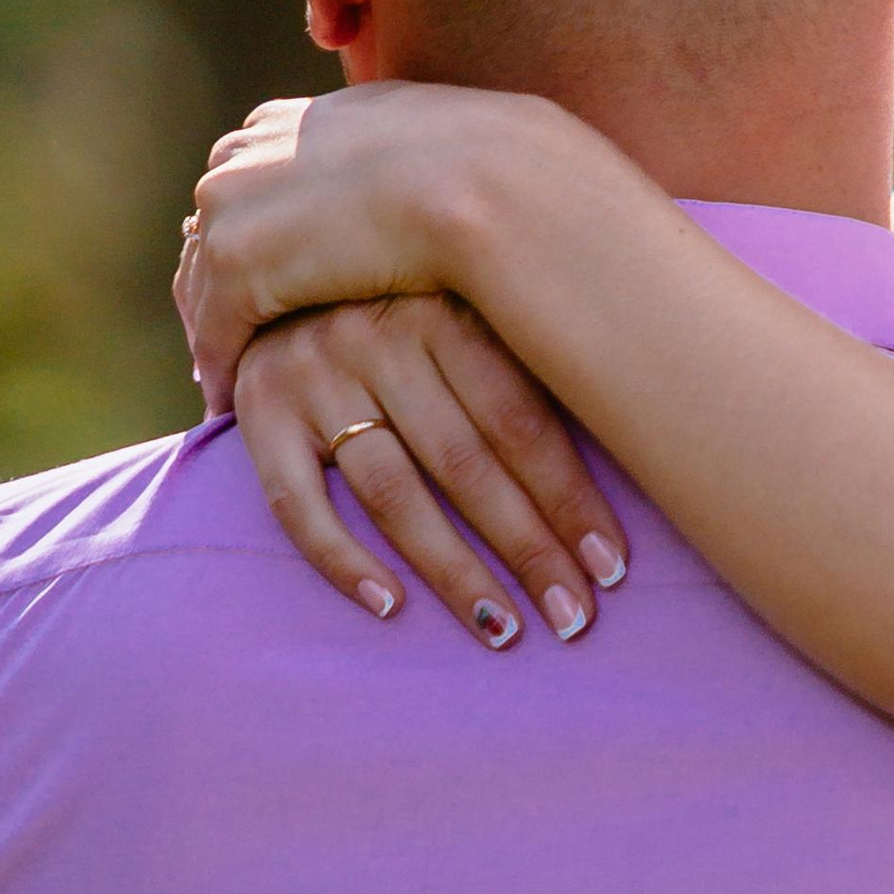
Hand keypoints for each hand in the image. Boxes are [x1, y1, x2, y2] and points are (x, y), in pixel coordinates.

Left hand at [175, 81, 563, 409]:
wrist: (488, 182)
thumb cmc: (492, 167)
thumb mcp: (432, 142)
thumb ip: (397, 156)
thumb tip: (420, 168)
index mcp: (294, 118)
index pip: (249, 184)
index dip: (257, 238)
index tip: (265, 283)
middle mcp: (251, 150)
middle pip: (213, 229)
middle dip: (216, 286)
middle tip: (227, 341)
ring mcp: (236, 203)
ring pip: (206, 282)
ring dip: (216, 331)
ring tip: (230, 382)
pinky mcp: (237, 262)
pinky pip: (216, 329)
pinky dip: (223, 366)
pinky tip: (235, 403)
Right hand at [232, 296, 626, 646]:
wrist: (276, 264)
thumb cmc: (405, 296)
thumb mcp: (468, 298)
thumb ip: (526, 356)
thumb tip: (635, 431)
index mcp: (445, 303)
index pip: (521, 421)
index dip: (570, 499)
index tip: (612, 566)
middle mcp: (375, 336)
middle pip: (465, 464)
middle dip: (527, 549)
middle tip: (574, 618)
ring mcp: (312, 375)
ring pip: (394, 493)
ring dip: (453, 571)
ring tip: (503, 629)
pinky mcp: (258, 412)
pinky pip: (298, 504)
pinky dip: (343, 561)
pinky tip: (393, 608)